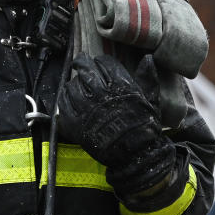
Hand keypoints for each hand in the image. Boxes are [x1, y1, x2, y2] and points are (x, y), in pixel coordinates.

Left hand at [58, 54, 174, 195]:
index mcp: (121, 86)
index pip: (105, 62)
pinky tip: (68, 97)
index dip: (101, 61)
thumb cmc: (145, 128)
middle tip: (81, 63)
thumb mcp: (151, 100)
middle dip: (82, 63)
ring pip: (72, 85)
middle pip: (85, 69)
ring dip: (74, 82)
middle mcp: (102, 94)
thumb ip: (148, 78)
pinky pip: (63, 104)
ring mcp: (87, 109)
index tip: (99, 63)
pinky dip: (64, 97)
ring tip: (76, 83)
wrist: (136, 155)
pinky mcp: (76, 124)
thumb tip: (148, 58)